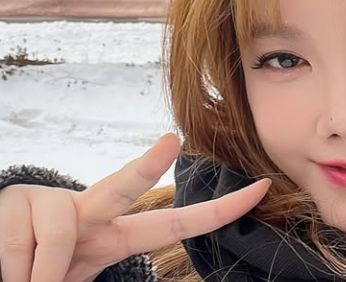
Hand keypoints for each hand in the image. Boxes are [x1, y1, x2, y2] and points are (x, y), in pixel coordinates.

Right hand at [0, 134, 270, 281]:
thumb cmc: (40, 270)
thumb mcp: (74, 278)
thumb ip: (86, 276)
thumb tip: (74, 280)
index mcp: (113, 234)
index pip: (172, 222)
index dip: (218, 211)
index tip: (258, 189)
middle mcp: (90, 210)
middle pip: (124, 184)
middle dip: (148, 163)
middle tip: (171, 139)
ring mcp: (55, 203)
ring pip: (58, 230)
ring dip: (41, 273)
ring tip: (26, 279)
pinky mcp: (19, 201)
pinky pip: (23, 244)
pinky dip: (16, 268)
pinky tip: (9, 262)